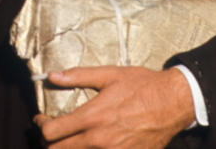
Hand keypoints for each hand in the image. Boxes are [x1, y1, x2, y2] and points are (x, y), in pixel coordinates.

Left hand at [35, 66, 194, 147]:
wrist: (174, 103)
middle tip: (51, 132)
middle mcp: (99, 139)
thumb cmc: (142, 86)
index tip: (42, 119)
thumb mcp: (108, 74)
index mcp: (92, 117)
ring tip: (68, 139)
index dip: (41, 126)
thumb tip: (52, 76)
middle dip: (49, 142)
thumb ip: (77, 76)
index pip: (52, 132)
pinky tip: (91, 144)